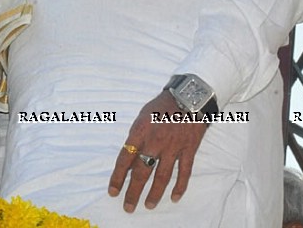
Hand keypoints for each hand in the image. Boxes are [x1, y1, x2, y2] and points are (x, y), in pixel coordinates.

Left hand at [108, 91, 206, 211]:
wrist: (189, 97)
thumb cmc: (162, 106)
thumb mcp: (142, 116)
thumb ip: (136, 137)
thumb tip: (129, 158)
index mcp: (140, 131)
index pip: (125, 158)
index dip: (118, 177)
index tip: (113, 191)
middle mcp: (155, 141)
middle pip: (142, 171)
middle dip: (133, 191)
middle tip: (128, 206)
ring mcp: (173, 147)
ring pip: (162, 176)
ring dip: (154, 193)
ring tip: (148, 205)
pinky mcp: (189, 149)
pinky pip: (184, 172)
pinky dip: (180, 186)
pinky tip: (174, 197)